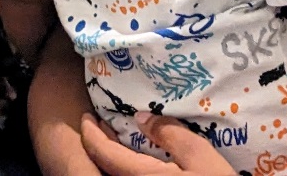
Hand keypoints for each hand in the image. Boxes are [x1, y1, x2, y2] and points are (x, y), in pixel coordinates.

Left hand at [81, 112, 230, 175]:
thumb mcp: (201, 157)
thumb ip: (171, 134)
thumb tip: (141, 117)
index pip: (104, 155)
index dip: (91, 134)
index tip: (86, 117)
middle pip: (103, 169)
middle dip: (96, 145)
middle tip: (97, 125)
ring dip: (108, 159)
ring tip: (112, 141)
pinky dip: (121, 170)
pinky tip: (130, 162)